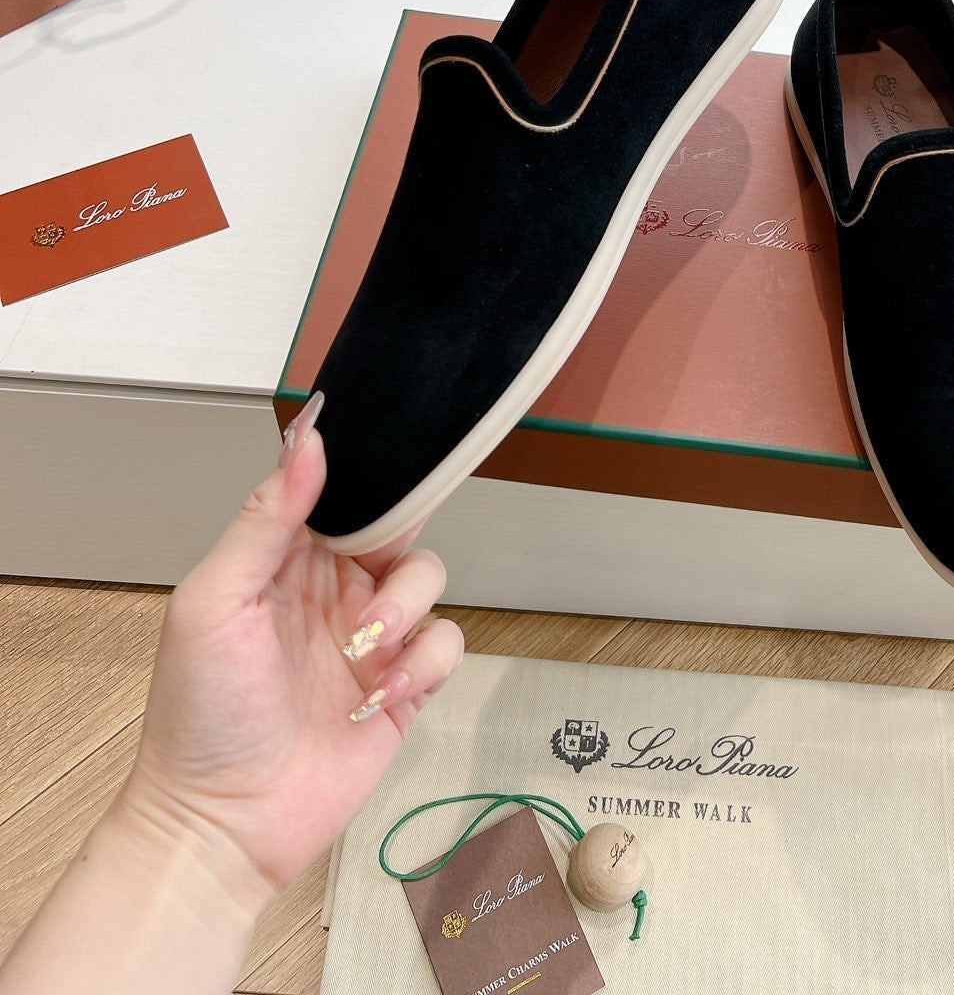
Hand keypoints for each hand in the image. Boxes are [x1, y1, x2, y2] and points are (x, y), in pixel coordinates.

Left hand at [117, 394, 464, 913]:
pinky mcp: (401, 688)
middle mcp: (332, 589)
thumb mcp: (216, 602)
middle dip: (398, 541)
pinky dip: (424, 660)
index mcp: (285, 558)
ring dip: (407, 606)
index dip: (368, 479)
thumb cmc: (200, 714)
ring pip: (427, 579)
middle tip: (376, 569)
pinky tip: (382, 691)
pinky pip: (444, 643)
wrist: (223, 823)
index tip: (386, 474)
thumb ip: (265, 519)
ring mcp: (369, 639)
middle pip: (397, 526)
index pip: (340, 492)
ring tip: (369, 651)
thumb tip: (307, 439)